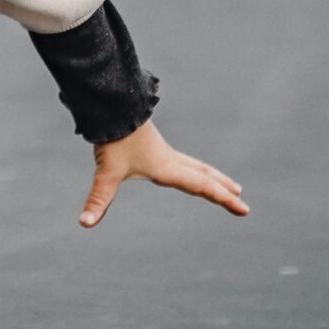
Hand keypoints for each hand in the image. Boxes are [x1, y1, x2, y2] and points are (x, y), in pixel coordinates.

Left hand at [79, 120, 246, 226]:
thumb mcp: (106, 173)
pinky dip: (195, 167)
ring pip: (195, 165)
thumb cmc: (112, 139)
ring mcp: (162, 151)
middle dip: (222, 188)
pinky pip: (183, 159)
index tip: (244, 208)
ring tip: (227, 184)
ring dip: (212, 176)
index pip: (202, 186)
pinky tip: (188, 169)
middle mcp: (169, 159)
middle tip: (241, 197)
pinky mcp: (153, 145)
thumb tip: (84, 223)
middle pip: (204, 175)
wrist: (110, 106)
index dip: (223, 199)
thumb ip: (98, 199)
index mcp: (167, 168)